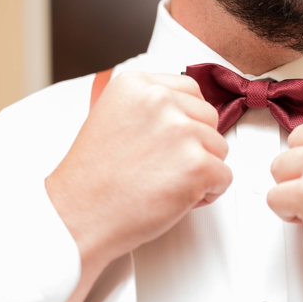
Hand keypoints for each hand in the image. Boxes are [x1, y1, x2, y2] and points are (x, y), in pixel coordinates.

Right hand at [46, 71, 232, 278]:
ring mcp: (180, 131)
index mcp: (136, 84)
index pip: (189, 91)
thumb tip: (173, 104)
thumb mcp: (107, 119)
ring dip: (199, 172)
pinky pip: (224, 178)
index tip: (164, 144)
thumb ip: (143, 106)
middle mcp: (159, 100)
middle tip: (160, 169)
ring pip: (219, 148)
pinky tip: (173, 199)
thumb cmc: (90, 180)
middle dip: (193, 146)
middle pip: (208, 118)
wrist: (78, 217)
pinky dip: (206, 194)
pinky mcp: (196, 164)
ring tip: (161, 185)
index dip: (183, 122)